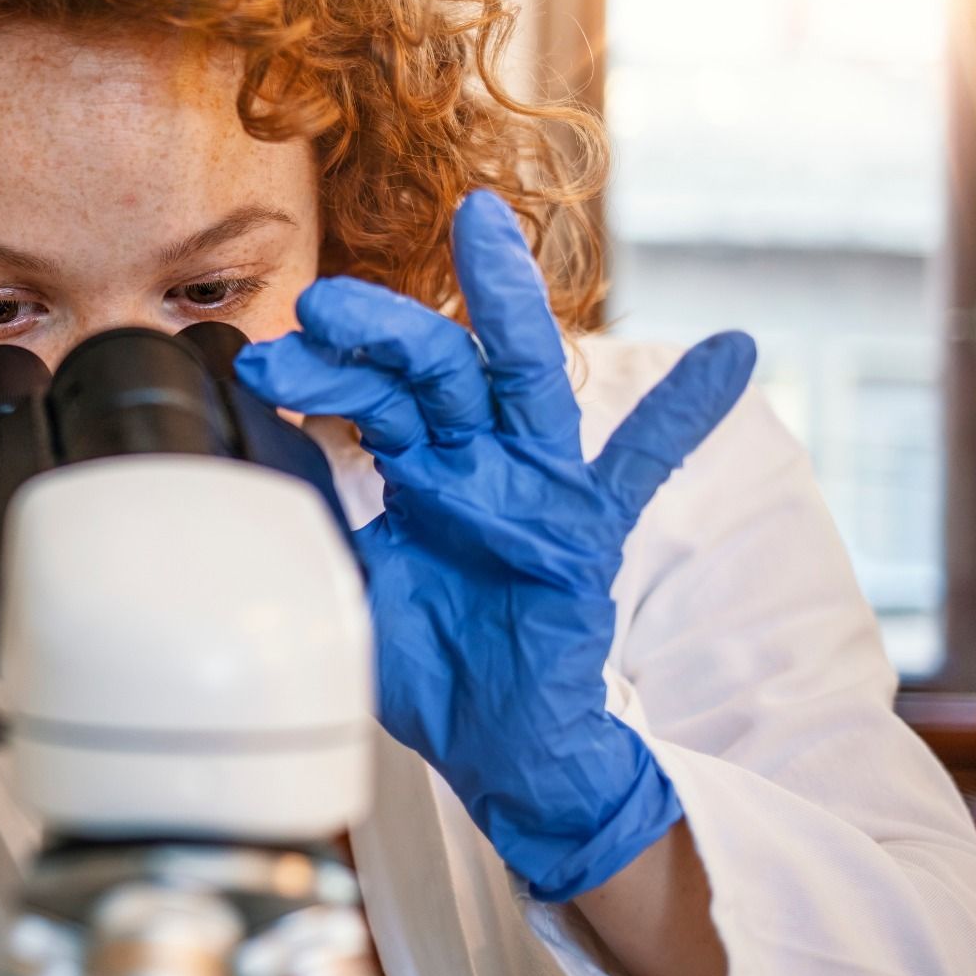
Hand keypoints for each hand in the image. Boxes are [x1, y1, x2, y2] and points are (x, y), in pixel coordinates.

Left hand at [234, 190, 754, 900]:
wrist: (490, 744)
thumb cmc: (426, 662)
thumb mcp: (346, 584)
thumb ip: (316, 521)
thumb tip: (242, 466)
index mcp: (421, 465)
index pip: (369, 394)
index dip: (316, 371)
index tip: (256, 358)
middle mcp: (479, 459)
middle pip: (434, 366)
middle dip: (378, 328)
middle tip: (321, 303)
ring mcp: (539, 486)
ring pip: (522, 379)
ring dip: (503, 304)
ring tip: (484, 231)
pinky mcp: (590, 530)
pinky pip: (644, 466)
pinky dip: (686, 412)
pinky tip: (732, 351)